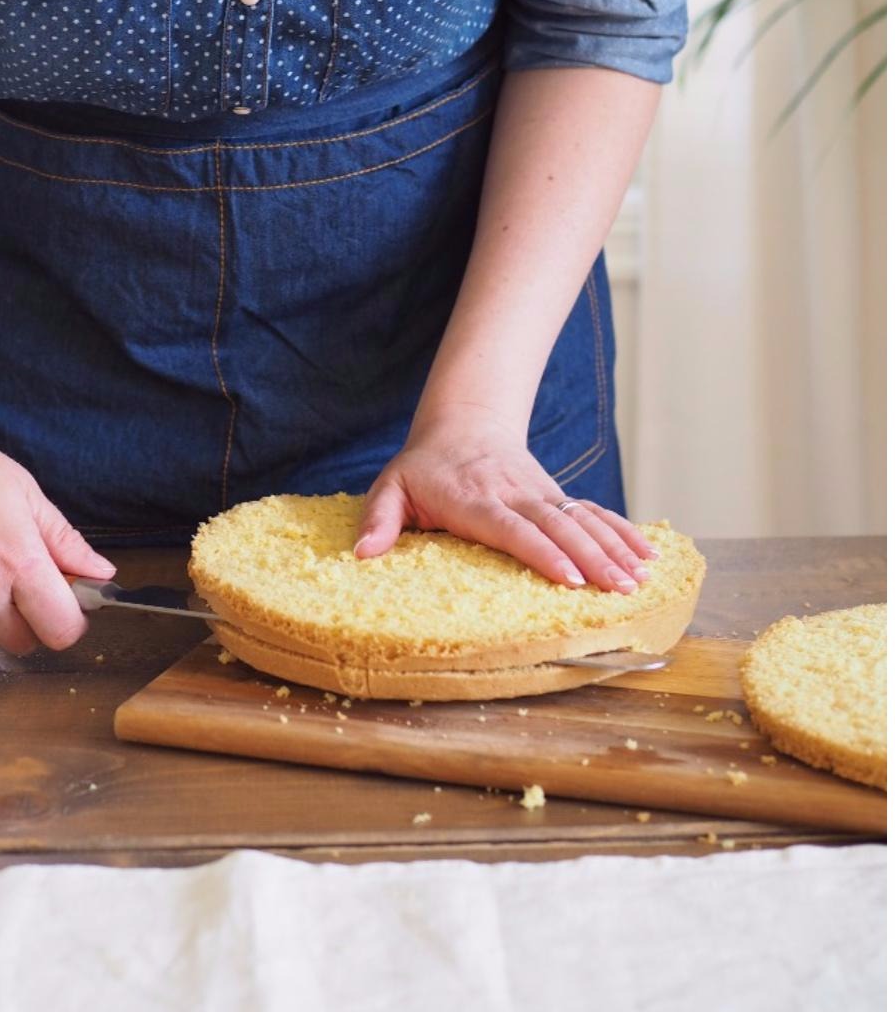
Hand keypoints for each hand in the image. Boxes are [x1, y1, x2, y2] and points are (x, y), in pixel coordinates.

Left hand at [357, 407, 657, 589]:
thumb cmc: (423, 468)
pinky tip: (649, 555)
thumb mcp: (391, 487)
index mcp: (474, 499)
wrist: (461, 423)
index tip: (567, 577)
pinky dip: (623, 532)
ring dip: (614, 548)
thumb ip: (378, 520)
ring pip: (583, 518)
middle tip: (619, 588)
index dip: (540, 551)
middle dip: (591, 557)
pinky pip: (595, 512)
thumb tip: (362, 554)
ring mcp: (542, 493)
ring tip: (640, 579)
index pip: (510, 527)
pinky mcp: (557, 494)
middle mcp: (515, 494)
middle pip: (557, 525)